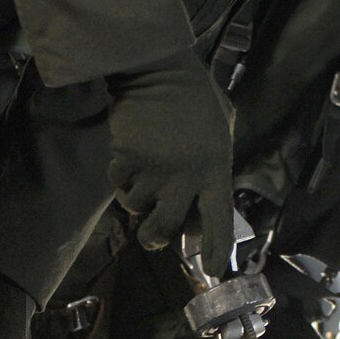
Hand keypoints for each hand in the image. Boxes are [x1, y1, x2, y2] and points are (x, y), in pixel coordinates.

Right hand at [107, 52, 234, 275]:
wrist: (158, 68)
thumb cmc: (194, 97)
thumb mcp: (222, 129)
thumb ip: (216, 164)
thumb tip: (201, 205)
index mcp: (216, 168)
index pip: (219, 220)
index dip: (217, 249)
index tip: (213, 270)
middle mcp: (187, 176)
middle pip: (165, 228)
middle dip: (155, 239)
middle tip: (153, 238)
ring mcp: (156, 169)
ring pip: (137, 206)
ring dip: (135, 196)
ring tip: (143, 172)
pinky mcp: (128, 159)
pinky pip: (118, 184)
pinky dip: (119, 175)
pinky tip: (128, 155)